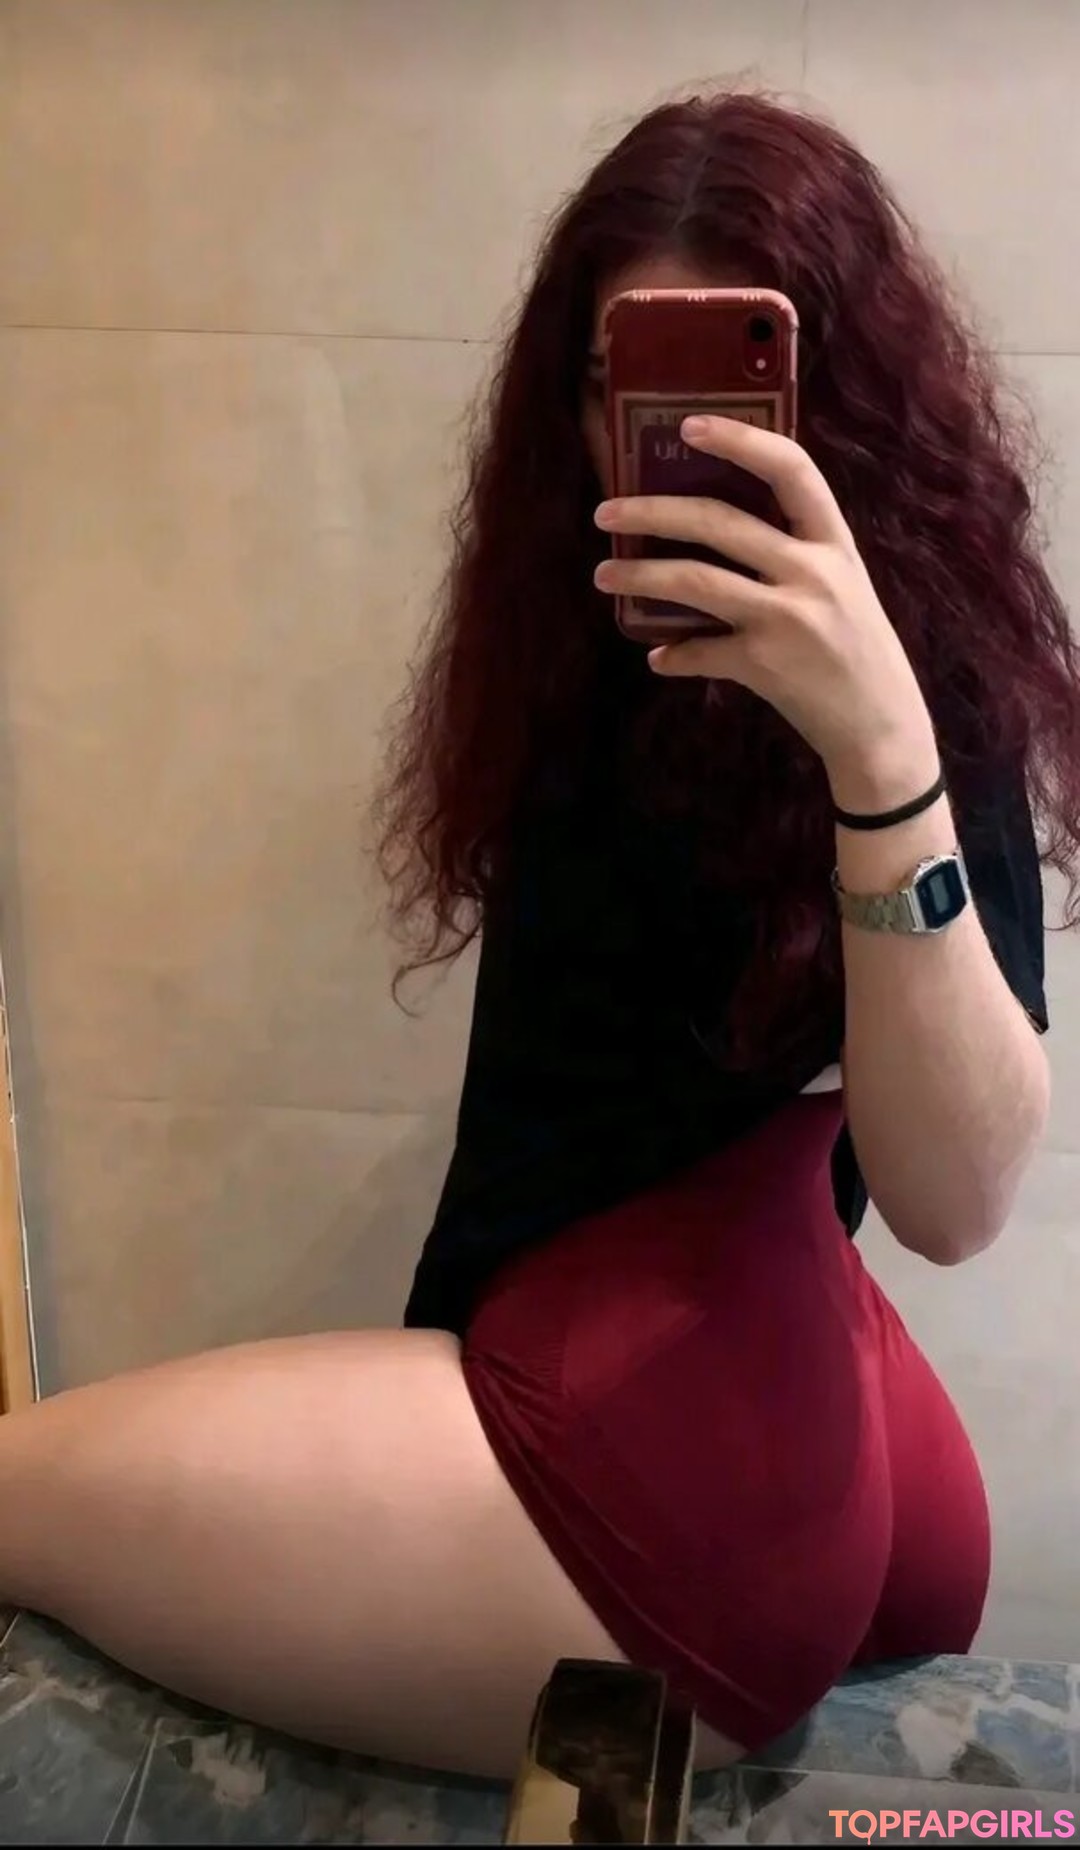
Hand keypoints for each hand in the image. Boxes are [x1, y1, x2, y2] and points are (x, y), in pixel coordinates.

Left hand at [593, 416, 939, 810]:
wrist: (882, 727)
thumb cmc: (858, 650)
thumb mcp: (843, 586)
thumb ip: (795, 552)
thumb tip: (715, 529)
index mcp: (834, 543)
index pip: (791, 469)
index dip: (740, 440)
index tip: (689, 425)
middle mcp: (813, 571)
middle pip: (718, 520)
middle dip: (651, 511)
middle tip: (606, 511)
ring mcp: (787, 617)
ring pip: (694, 580)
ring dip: (639, 576)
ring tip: (603, 575)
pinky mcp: (764, 664)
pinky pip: (698, 652)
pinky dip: (672, 656)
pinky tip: (658, 658)